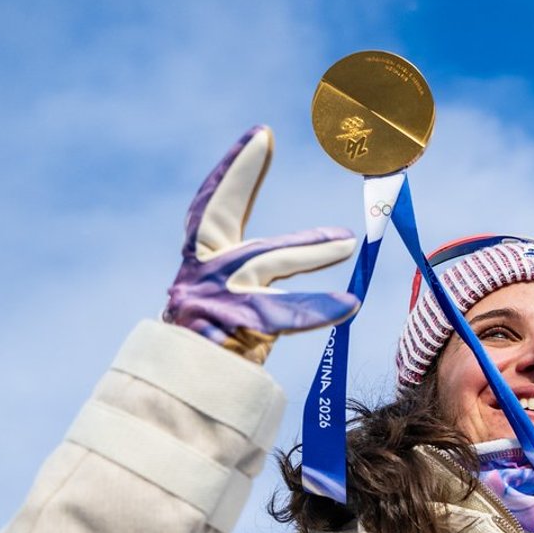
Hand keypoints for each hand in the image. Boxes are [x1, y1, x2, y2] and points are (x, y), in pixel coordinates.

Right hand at [163, 126, 360, 358]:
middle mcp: (199, 277)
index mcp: (198, 266)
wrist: (184, 397)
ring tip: (349, 242)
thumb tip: (330, 245)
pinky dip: (317, 309)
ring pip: (267, 266)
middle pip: (238, 230)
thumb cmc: (213, 354)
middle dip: (260, 195)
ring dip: (309, 252)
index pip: (214, 207)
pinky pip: (283, 316)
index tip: (261, 135)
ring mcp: (211, 302)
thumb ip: (264, 276)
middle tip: (283, 158)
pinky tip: (348, 304)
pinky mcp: (229, 328)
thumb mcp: (234, 306)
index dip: (236, 172)